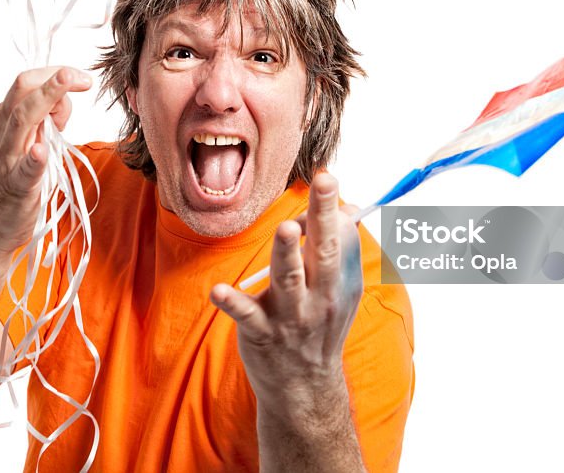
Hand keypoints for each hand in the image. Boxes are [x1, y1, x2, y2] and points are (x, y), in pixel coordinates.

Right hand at [0, 66, 90, 252]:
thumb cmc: (15, 179)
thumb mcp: (32, 141)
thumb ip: (46, 120)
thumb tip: (63, 100)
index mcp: (6, 118)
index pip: (28, 83)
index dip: (56, 75)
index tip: (82, 78)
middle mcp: (2, 132)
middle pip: (22, 91)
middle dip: (53, 78)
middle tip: (82, 77)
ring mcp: (6, 158)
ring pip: (21, 120)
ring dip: (45, 101)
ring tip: (64, 85)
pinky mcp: (15, 186)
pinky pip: (23, 170)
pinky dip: (32, 159)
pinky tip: (40, 150)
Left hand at [210, 173, 363, 417]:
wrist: (304, 387)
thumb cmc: (320, 326)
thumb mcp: (341, 292)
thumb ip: (343, 251)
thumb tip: (344, 207)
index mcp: (339, 283)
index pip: (341, 238)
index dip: (333, 207)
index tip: (328, 176)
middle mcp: (319, 297)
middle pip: (325, 251)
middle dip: (324, 216)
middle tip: (324, 182)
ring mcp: (290, 316)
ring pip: (288, 279)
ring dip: (287, 253)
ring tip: (286, 228)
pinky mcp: (260, 332)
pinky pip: (246, 314)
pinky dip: (232, 302)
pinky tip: (219, 290)